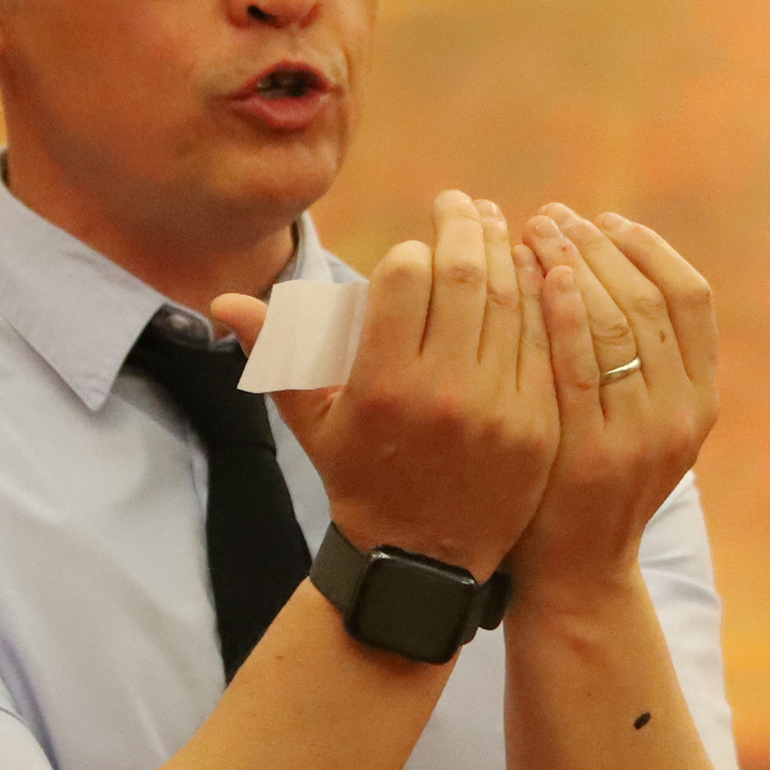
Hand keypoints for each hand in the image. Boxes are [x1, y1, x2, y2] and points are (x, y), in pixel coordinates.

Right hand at [212, 190, 556, 578]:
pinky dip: (543, 301)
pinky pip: (545, 345)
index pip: (406, 277)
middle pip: (467, 278)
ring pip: (513, 303)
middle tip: (467, 204)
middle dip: (467, 228)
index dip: (413, 252)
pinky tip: (537, 273)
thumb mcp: (314, 423)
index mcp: (383, 384)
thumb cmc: (362, 482)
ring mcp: (499, 410)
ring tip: (500, 226)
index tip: (417, 249)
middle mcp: (443, 392)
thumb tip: (223, 303)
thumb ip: (279, 355)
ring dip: (509, 254)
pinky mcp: (539, 426)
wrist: (422, 564)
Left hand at [513, 206, 717, 609]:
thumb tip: (605, 261)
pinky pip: (580, 364)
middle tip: (552, 214)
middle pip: (649, 300)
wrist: (575, 574)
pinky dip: (561, 311)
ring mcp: (643, 436)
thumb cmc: (589, 482)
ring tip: (533, 232)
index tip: (602, 218)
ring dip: (574, 264)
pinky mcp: (595, 454)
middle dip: (598, 246)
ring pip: (617, 322)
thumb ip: (638, 358)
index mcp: (702, 398)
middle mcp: (684, 414)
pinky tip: (535, 276)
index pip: (691, 297)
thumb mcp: (635, 419)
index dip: (648, 248)